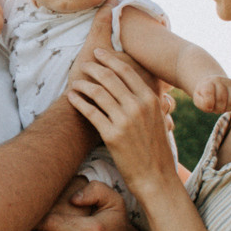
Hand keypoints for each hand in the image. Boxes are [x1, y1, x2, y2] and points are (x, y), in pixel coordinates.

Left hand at [66, 45, 180, 195]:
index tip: (99, 53)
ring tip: (74, 82)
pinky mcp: (112, 135)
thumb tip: (135, 89)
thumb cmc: (156, 150)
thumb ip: (147, 103)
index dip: (110, 59)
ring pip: (98, 92)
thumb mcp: (158, 120)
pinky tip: (71, 97)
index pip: (127, 71)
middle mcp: (138, 106)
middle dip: (93, 68)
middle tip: (83, 64)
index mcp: (150, 100)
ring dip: (83, 84)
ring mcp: (125, 120)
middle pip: (110, 78)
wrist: (156, 177)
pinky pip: (90, 112)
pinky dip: (78, 101)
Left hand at [191, 75, 230, 113]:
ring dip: (228, 108)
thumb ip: (201, 103)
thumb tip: (210, 106)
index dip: (209, 105)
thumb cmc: (204, 95)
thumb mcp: (198, 99)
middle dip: (218, 108)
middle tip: (216, 107)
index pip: (209, 95)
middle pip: (221, 100)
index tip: (208, 106)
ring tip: (224, 106)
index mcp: (207, 83)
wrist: (213, 84)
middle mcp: (220, 80)